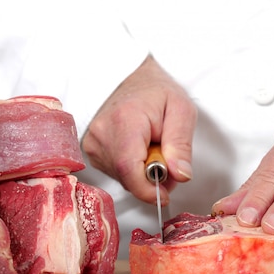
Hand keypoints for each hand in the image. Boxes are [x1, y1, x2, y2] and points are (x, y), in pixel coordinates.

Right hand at [81, 55, 196, 204]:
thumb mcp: (182, 111)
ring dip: (142, 174)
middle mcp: (102, 133)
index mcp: (125, 120)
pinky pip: (115, 172)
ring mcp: (93, 142)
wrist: (132, 77)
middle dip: (152, 180)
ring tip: (153, 148)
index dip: (147, 190)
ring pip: (122, 177)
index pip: (129, 168)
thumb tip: (180, 175)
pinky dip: (132, 169)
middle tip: (169, 160)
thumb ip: (182, 145)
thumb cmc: (157, 91)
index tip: (164, 196)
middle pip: (127, 177)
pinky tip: (139, 150)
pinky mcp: (91, 150)